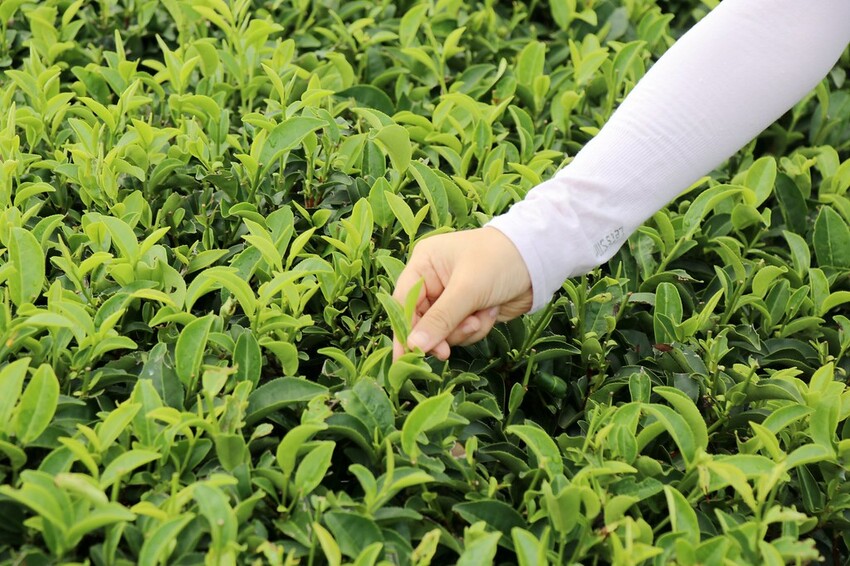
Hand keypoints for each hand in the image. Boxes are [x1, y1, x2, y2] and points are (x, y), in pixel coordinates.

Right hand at [392, 227, 532, 359]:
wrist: (540, 260)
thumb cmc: (499, 261)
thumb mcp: (468, 289)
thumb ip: (440, 319)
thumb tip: (413, 346)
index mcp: (424, 264)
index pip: (403, 303)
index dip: (403, 331)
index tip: (405, 358)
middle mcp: (434, 281)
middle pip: (422, 321)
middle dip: (441, 334)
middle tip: (446, 353)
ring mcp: (452, 297)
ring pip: (444, 331)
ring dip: (463, 330)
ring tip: (480, 317)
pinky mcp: (469, 310)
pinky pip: (463, 332)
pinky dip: (477, 328)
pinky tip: (490, 313)